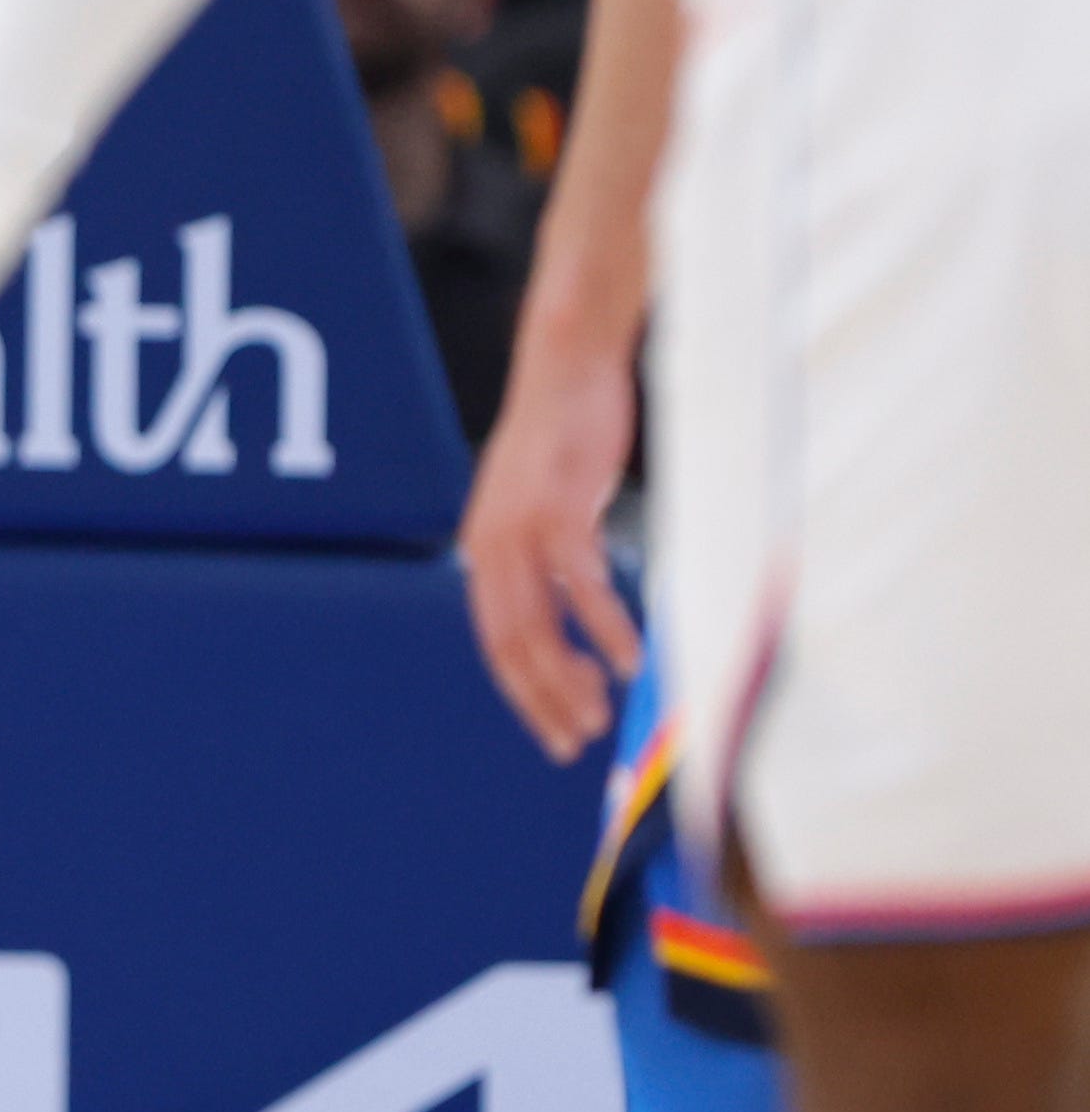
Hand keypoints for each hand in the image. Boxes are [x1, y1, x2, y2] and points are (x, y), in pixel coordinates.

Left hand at [457, 336, 639, 761]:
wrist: (566, 369)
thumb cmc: (566, 441)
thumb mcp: (545, 504)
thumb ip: (549, 554)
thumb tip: (574, 603)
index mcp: (484, 551)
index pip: (496, 641)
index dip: (524, 692)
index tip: (556, 729)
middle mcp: (490, 547)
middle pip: (509, 646)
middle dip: (541, 701)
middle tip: (575, 741)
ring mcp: (520, 531)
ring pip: (538, 625)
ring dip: (569, 678)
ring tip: (599, 716)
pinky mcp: (558, 511)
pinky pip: (581, 585)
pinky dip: (604, 627)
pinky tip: (628, 659)